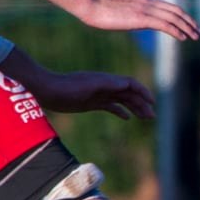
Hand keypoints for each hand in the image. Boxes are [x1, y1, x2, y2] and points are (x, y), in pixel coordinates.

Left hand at [27, 69, 155, 119]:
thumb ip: (107, 83)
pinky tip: (126, 118)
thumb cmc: (67, 87)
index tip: (152, 102)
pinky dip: (120, 111)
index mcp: (107, 80)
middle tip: (152, 116)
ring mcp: (99, 94)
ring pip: (122, 100)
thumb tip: (127, 84)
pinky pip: (110, 106)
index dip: (143, 92)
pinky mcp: (91, 102)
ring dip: (134, 108)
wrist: (47, 90)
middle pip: (129, 94)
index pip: (131, 84)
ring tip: (145, 118)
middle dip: (142, 103)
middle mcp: (105, 86)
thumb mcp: (88, 85)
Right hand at [77, 0, 199, 40]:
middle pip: (176, 10)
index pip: (169, 6)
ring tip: (195, 36)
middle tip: (199, 31)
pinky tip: (182, 38)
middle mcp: (148, 2)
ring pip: (173, 17)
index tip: (190, 24)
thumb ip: (134, 14)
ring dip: (187, 27)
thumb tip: (138, 21)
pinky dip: (176, 31)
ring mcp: (145, 9)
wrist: (89, 5)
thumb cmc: (99, 10)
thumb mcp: (122, 11)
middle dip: (189, 21)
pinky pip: (164, 24)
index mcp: (144, 0)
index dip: (182, 15)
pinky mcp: (141, 18)